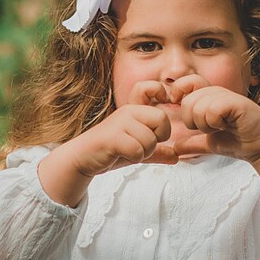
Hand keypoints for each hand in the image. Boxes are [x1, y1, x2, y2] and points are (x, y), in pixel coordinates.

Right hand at [36, 104, 175, 204]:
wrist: (82, 157)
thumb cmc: (110, 151)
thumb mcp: (137, 150)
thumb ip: (157, 153)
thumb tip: (176, 157)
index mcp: (136, 110)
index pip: (158, 102)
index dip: (164, 114)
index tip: (158, 132)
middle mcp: (128, 111)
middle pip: (162, 121)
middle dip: (157, 140)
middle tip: (144, 147)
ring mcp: (119, 122)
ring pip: (150, 140)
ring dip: (144, 153)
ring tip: (129, 152)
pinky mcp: (112, 137)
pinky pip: (137, 150)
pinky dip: (134, 157)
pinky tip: (123, 155)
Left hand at [159, 74, 259, 194]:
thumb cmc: (238, 141)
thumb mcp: (209, 142)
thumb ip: (192, 143)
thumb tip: (175, 149)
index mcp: (208, 96)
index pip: (184, 84)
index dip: (179, 97)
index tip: (187, 118)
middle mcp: (216, 91)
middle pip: (187, 102)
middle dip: (193, 122)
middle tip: (211, 128)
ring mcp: (226, 95)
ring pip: (198, 107)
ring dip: (206, 125)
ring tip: (221, 127)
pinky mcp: (236, 102)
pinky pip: (212, 110)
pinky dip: (215, 123)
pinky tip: (227, 125)